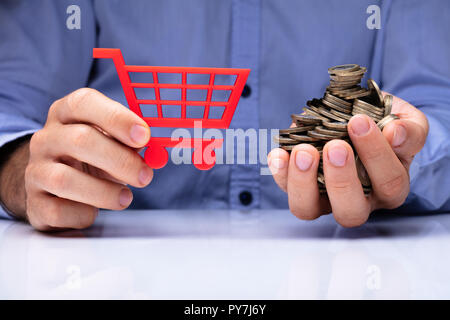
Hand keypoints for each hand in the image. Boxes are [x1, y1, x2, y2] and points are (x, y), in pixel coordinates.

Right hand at [24, 88, 152, 230]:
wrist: (54, 185)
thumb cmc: (92, 157)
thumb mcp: (111, 142)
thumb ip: (132, 142)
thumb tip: (156, 152)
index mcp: (66, 114)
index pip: (84, 103)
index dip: (117, 118)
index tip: (144, 136)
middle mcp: (46, 138)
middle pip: (80, 140)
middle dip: (120, 160)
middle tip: (145, 175)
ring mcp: (35, 170)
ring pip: (65, 180)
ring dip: (104, 192)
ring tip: (125, 197)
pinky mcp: (35, 203)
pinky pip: (58, 211)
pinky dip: (83, 214)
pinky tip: (94, 211)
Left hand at [268, 93, 428, 226]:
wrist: (356, 118)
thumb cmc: (383, 124)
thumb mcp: (405, 121)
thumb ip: (410, 130)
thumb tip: (396, 134)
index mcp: (390, 187)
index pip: (388, 183)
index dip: (375, 154)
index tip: (359, 121)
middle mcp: (358, 201)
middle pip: (350, 211)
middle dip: (341, 180)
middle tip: (336, 146)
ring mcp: (324, 199)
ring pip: (309, 209)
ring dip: (302, 182)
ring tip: (304, 151)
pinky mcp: (300, 188)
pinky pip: (285, 189)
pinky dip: (279, 172)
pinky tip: (279, 152)